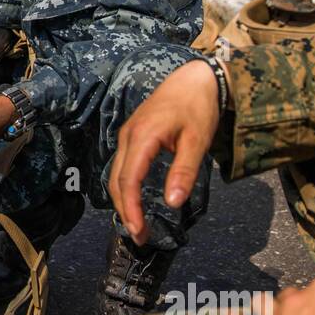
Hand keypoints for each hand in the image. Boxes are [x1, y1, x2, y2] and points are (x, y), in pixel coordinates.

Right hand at [108, 59, 219, 245]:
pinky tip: (136, 200)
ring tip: (137, 223)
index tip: (138, 231)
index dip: (130, 208)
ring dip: (123, 201)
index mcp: (143, 137)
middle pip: (117, 181)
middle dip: (125, 211)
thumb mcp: (197, 141)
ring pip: (116, 174)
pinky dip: (125, 187)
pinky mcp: (132, 135)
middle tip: (140, 236)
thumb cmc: (197, 107)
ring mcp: (128, 135)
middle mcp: (128, 136)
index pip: (129, 180)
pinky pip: (122, 166)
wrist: (194, 78)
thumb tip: (172, 203)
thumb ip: (184, 172)